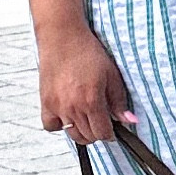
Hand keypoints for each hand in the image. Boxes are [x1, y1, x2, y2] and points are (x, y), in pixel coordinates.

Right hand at [37, 21, 136, 143]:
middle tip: (101, 119)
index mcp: (92, 100)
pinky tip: (67, 114)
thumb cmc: (86, 52)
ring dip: (82, 131)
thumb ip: (119, 101)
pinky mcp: (45, 103)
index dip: (110, 134)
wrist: (62, 37)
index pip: (102, 133)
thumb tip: (130, 121)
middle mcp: (73, 107)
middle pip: (88, 137)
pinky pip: (51, 126)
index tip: (112, 129)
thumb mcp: (111, 74)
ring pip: (72, 134)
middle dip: (98, 132)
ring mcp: (57, 107)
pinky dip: (59, 125)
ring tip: (86, 116)